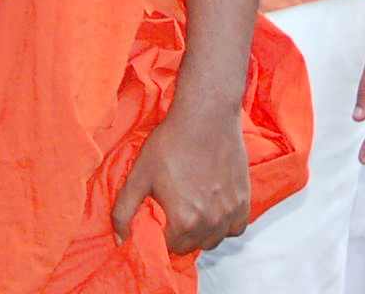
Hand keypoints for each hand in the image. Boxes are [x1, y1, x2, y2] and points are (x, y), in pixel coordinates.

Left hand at [112, 99, 252, 254]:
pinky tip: (214, 207)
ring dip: (203, 231)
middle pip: (193, 246)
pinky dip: (226, 224)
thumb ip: (124, 211)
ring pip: (215, 239)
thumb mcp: (139, 175)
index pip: (171, 247)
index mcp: (184, 222)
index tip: (161, 215)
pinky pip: (236, 228)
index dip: (163, 232)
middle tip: (176, 208)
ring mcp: (231, 213)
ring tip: (194, 208)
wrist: (206, 116)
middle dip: (182, 234)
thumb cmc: (170, 143)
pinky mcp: (244, 201)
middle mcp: (211, 224)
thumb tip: (119, 240)